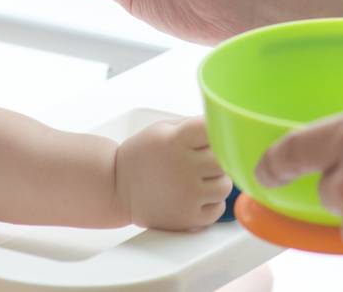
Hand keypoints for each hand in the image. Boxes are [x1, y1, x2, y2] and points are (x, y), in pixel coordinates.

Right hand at [114, 117, 233, 230]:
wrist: (116, 188)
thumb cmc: (142, 155)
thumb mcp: (162, 129)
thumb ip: (192, 126)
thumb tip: (225, 125)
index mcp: (176, 140)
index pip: (213, 129)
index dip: (221, 130)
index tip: (220, 134)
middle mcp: (183, 167)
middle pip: (225, 159)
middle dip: (219, 157)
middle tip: (206, 159)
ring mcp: (186, 195)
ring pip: (226, 185)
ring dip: (218, 181)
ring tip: (200, 179)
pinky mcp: (187, 218)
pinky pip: (218, 209)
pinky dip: (212, 203)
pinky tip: (197, 195)